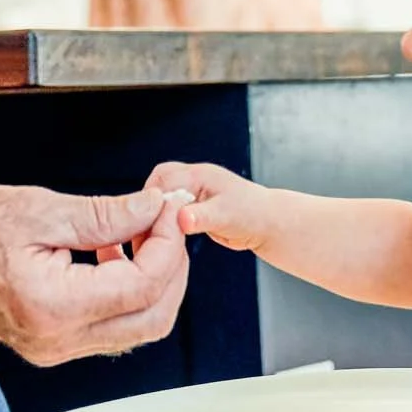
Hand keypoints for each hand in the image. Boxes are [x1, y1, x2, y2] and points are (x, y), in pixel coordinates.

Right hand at [0, 185, 189, 366]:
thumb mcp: (41, 209)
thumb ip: (107, 215)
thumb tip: (154, 209)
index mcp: (53, 307)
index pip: (144, 286)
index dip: (168, 243)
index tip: (166, 209)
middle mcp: (55, 340)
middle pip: (152, 319)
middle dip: (170, 267)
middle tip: (165, 222)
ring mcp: (53, 348)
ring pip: (135, 326)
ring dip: (151, 279)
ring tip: (139, 231)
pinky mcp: (49, 342)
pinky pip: (108, 326)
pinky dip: (125, 291)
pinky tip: (112, 252)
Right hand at [147, 161, 279, 253]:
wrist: (268, 224)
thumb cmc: (253, 215)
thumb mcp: (226, 216)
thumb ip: (202, 217)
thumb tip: (181, 218)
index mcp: (199, 175)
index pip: (163, 180)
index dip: (151, 201)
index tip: (143, 222)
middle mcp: (193, 180)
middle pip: (157, 184)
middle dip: (149, 205)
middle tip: (144, 228)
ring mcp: (192, 192)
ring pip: (161, 197)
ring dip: (155, 214)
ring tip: (151, 235)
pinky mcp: (192, 207)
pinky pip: (169, 210)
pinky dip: (163, 221)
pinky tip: (163, 236)